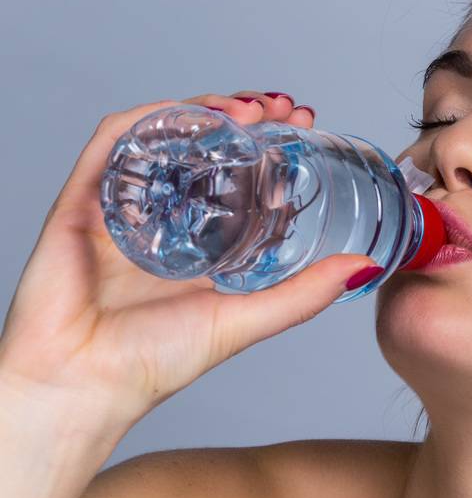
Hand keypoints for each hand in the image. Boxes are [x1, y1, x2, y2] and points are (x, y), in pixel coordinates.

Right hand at [0, 91, 379, 436]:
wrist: (80, 388)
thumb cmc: (149, 363)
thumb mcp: (245, 319)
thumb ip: (303, 294)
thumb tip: (365, 268)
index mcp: (197, 237)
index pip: (236, 169)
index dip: (272, 140)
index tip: (307, 123)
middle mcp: (159, 213)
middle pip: (203, 142)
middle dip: (246, 114)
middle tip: (285, 109)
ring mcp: (121, 204)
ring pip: (162, 133)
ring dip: (206, 109)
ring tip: (248, 109)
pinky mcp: (80, 201)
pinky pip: (110, 143)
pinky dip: (149, 118)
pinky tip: (186, 114)